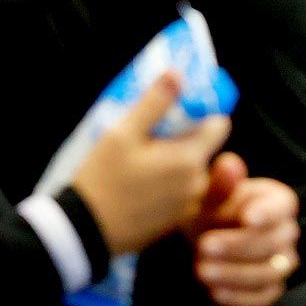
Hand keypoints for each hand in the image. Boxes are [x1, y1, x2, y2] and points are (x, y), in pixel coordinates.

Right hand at [73, 73, 231, 254]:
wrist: (86, 231)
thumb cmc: (102, 179)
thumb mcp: (122, 134)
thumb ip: (154, 103)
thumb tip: (178, 74)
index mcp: (190, 159)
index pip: (219, 125)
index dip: (202, 113)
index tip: (180, 110)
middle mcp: (197, 184)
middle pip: (204, 148)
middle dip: (184, 138)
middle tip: (151, 135)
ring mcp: (188, 206)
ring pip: (192, 171)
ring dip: (176, 162)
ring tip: (142, 160)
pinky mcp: (176, 221)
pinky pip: (183, 193)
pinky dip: (170, 184)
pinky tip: (141, 182)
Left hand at [185, 152, 300, 305]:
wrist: (203, 235)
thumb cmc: (210, 208)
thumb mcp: (209, 194)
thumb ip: (220, 183)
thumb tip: (230, 163)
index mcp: (278, 200)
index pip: (283, 206)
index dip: (267, 212)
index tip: (245, 217)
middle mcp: (286, 232)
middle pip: (274, 242)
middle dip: (238, 245)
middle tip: (203, 245)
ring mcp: (282, 262)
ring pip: (269, 272)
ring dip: (234, 273)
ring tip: (201, 270)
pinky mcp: (270, 288)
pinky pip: (263, 297)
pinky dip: (239, 297)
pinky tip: (214, 292)